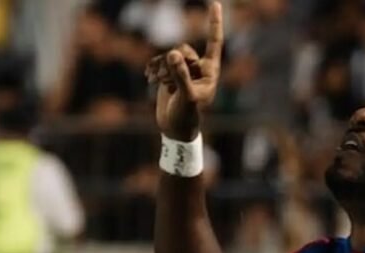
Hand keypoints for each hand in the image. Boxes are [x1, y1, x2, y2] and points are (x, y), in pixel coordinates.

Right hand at [145, 1, 222, 140]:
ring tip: (160, 84)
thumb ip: (180, 74)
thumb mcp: (186, 96)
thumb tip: (174, 53)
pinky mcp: (170, 73)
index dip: (213, 23)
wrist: (174, 127)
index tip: (215, 2)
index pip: (214, 42)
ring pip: (170, 54)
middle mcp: (199, 67)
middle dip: (173, 64)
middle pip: (184, 49)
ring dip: (162, 68)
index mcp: (210, 71)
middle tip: (170, 84)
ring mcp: (184, 69)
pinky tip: (149, 78)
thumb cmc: (186, 115)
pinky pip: (160, 60)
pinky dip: (154, 68)